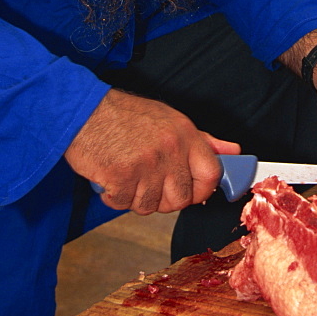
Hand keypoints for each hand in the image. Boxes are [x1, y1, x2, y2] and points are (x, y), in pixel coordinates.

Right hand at [64, 89, 239, 214]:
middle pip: (180, 198)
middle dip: (164, 199)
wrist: (83, 110)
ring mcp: (146, 164)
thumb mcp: (168, 119)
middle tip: (147, 183)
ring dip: (135, 197)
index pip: (211, 173)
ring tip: (126, 175)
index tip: (192, 192)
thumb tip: (233, 151)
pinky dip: (114, 197)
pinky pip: (124, 204)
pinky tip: (109, 178)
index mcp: (184, 133)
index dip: (202, 190)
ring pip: (150, 206)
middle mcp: (169, 148)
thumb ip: (202, 140)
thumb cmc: (123, 115)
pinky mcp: (121, 177)